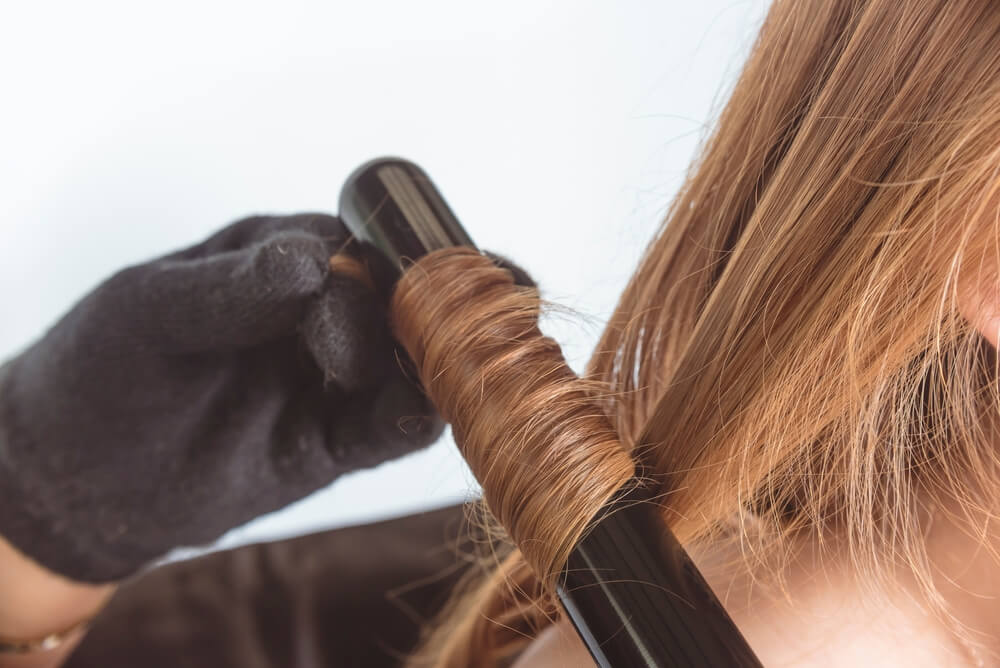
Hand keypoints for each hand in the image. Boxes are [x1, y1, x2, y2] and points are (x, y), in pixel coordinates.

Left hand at [0, 214, 445, 583]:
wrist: (75, 479)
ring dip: (432, 363)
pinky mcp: (332, 442)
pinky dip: (412, 419)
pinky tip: (422, 411)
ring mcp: (329, 379)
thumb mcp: (150, 312)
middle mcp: (316, 313)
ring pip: (402, 365)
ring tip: (452, 367)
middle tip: (430, 331)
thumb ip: (232, 289)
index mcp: (276, 259)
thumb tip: (313, 262)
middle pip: (393, 303)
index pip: (349, 248)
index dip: (379, 263)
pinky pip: (385, 429)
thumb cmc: (101, 369)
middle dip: (419, 312)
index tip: (384, 290)